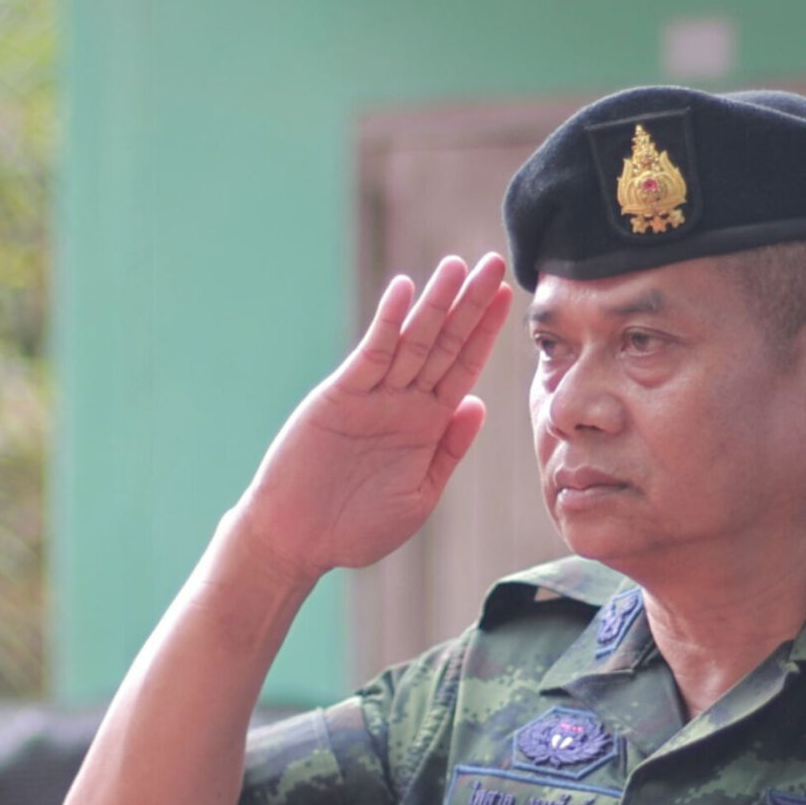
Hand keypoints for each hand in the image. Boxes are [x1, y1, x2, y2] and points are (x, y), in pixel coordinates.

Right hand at [234, 253, 512, 581]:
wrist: (297, 541)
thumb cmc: (356, 528)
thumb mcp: (419, 495)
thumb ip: (448, 450)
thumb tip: (478, 405)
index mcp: (427, 425)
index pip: (463, 367)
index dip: (486, 332)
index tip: (508, 297)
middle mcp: (403, 402)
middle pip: (444, 343)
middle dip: (470, 304)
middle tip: (494, 263)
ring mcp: (373, 396)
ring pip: (412, 340)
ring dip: (435, 303)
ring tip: (457, 266)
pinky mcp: (340, 396)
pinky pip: (372, 354)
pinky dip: (387, 322)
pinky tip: (403, 291)